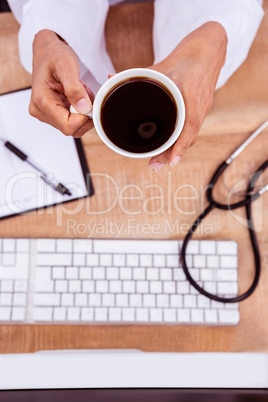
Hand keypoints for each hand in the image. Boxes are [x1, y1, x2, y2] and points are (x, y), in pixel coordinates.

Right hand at [29, 29, 93, 137]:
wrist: (47, 51)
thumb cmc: (54, 55)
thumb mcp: (66, 65)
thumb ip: (75, 88)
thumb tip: (84, 108)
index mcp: (41, 101)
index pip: (67, 126)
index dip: (83, 118)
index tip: (89, 102)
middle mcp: (40, 111)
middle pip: (71, 129)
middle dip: (84, 114)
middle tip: (86, 93)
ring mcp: (46, 114)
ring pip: (74, 126)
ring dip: (83, 111)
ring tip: (81, 92)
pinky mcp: (52, 114)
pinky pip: (73, 121)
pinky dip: (81, 110)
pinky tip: (78, 96)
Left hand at [148, 22, 226, 171]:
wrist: (211, 47)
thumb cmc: (189, 55)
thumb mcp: (163, 64)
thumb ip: (139, 74)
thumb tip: (111, 80)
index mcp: (192, 95)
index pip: (190, 126)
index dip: (180, 146)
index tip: (172, 161)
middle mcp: (200, 106)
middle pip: (189, 137)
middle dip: (172, 154)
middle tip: (154, 166)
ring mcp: (203, 108)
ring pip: (190, 135)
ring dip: (176, 150)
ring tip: (159, 162)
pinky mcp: (201, 108)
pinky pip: (192, 129)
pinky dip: (181, 141)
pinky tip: (171, 148)